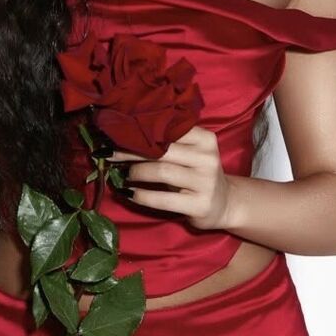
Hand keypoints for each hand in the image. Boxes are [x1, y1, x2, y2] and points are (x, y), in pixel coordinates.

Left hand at [106, 125, 230, 231]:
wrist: (224, 203)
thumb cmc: (197, 173)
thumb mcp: (191, 153)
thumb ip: (169, 143)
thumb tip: (126, 136)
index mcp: (205, 139)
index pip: (169, 130)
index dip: (141, 133)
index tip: (117, 135)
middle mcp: (207, 158)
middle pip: (162, 150)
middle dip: (131, 152)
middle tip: (111, 155)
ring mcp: (206, 182)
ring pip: (161, 172)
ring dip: (136, 173)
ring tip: (122, 175)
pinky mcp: (199, 205)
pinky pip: (163, 199)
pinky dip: (142, 196)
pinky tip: (130, 194)